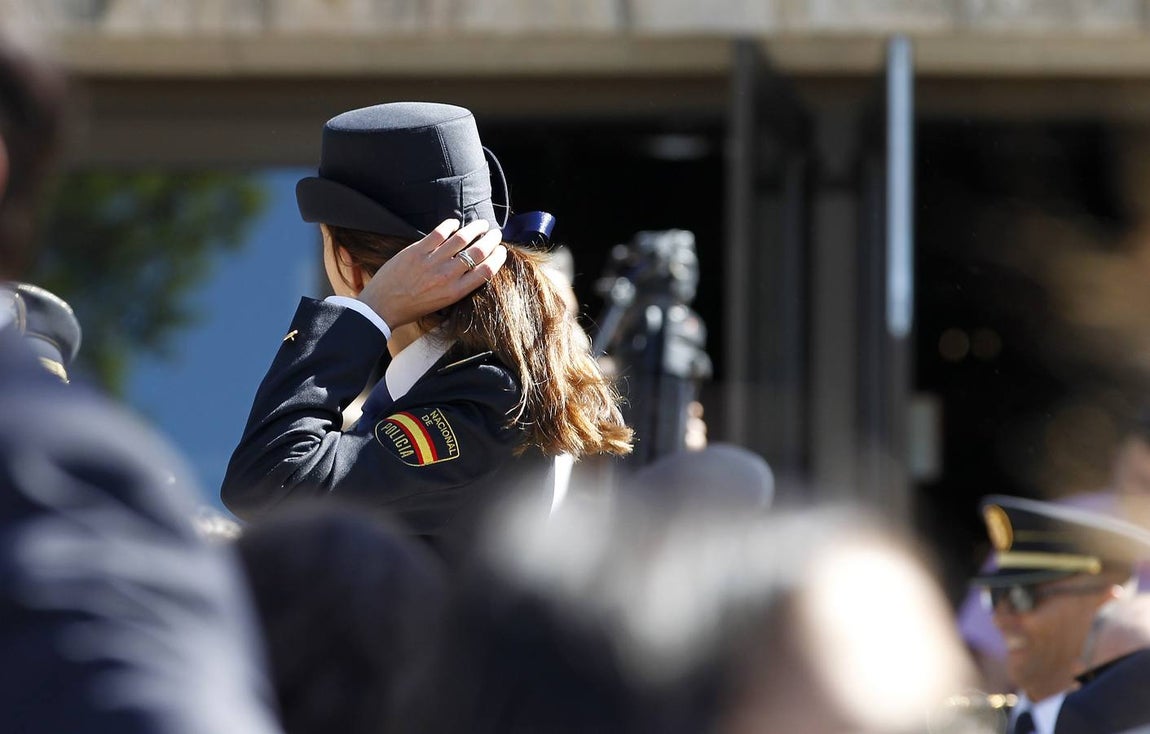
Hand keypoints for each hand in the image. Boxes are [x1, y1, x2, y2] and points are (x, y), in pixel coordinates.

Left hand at [357, 218, 506, 328]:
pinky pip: (438, 233)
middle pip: (478, 252)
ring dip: (475, 228)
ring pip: (461, 238)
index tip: (501, 250)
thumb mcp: (441, 304)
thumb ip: (457, 287)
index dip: (497, 258)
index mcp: (455, 292)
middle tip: (495, 234)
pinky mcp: (416, 251)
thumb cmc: (411, 308)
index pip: (486, 271)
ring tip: (481, 224)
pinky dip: (449, 225)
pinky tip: (454, 223)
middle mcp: (447, 276)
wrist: (382, 307)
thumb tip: (472, 271)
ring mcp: (431, 262)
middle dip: (491, 240)